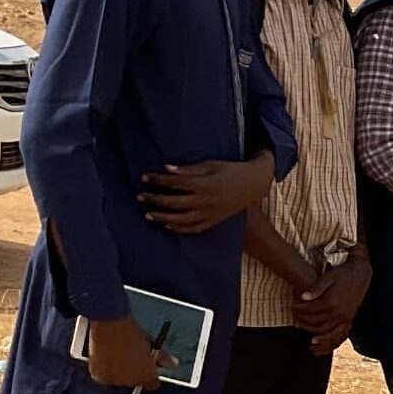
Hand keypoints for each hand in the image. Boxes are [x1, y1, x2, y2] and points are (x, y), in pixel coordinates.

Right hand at [86, 314, 165, 389]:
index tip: (144, 367)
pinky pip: (104, 377)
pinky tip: (106, 356)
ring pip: (119, 380)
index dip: (148, 374)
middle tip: (129, 356)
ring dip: (118, 372)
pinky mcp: (100, 377)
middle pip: (134, 382)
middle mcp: (132, 382)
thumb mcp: (150, 344)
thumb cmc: (131, 332)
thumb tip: (174, 364)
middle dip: (132, 372)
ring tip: (117, 354)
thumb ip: (162, 357)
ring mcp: (116, 381)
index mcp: (148, 375)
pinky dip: (105, 370)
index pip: (152, 384)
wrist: (110, 324)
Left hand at [140, 157, 273, 233]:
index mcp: (204, 184)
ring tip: (148, 214)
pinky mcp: (213, 220)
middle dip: (155, 200)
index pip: (174, 183)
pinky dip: (179, 228)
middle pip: (174, 203)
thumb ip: (188, 169)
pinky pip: (194, 228)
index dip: (157, 180)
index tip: (144, 177)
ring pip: (181, 219)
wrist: (252, 185)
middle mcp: (205, 201)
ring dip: (162, 217)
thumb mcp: (210, 165)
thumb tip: (166, 170)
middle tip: (140, 196)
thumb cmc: (229, 171)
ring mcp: (209, 213)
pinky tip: (167, 225)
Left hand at [297, 254, 371, 354]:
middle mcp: (339, 313)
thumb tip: (302, 297)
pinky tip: (319, 348)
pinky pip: (339, 337)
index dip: (298, 309)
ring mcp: (345, 318)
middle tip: (293, 317)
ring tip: (302, 334)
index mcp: (332, 302)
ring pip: (326, 333)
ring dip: (313, 336)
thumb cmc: (342, 274)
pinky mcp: (349, 321)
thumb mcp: (329, 276)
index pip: (310, 310)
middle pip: (316, 323)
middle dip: (302, 321)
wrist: (360, 274)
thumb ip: (316, 287)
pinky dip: (329, 344)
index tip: (291, 306)